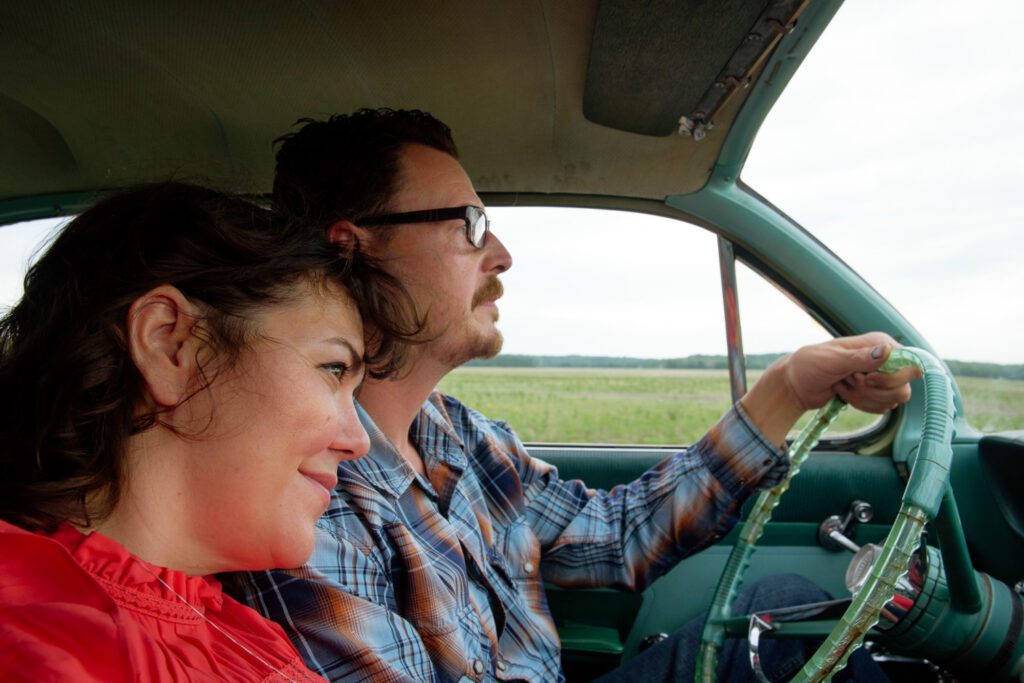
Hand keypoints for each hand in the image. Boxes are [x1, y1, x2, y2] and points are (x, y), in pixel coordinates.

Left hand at [740, 332, 920, 445]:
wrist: (796, 385)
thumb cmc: (809, 366)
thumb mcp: (831, 360)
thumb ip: (860, 357)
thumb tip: (887, 350)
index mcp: (878, 343)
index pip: (909, 364)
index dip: (889, 378)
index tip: (865, 378)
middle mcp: (884, 359)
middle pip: (902, 388)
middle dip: (871, 391)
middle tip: (848, 380)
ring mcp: (881, 378)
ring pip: (891, 400)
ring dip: (863, 398)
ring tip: (843, 385)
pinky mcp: (874, 393)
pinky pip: (882, 408)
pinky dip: (862, 405)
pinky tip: (845, 394)